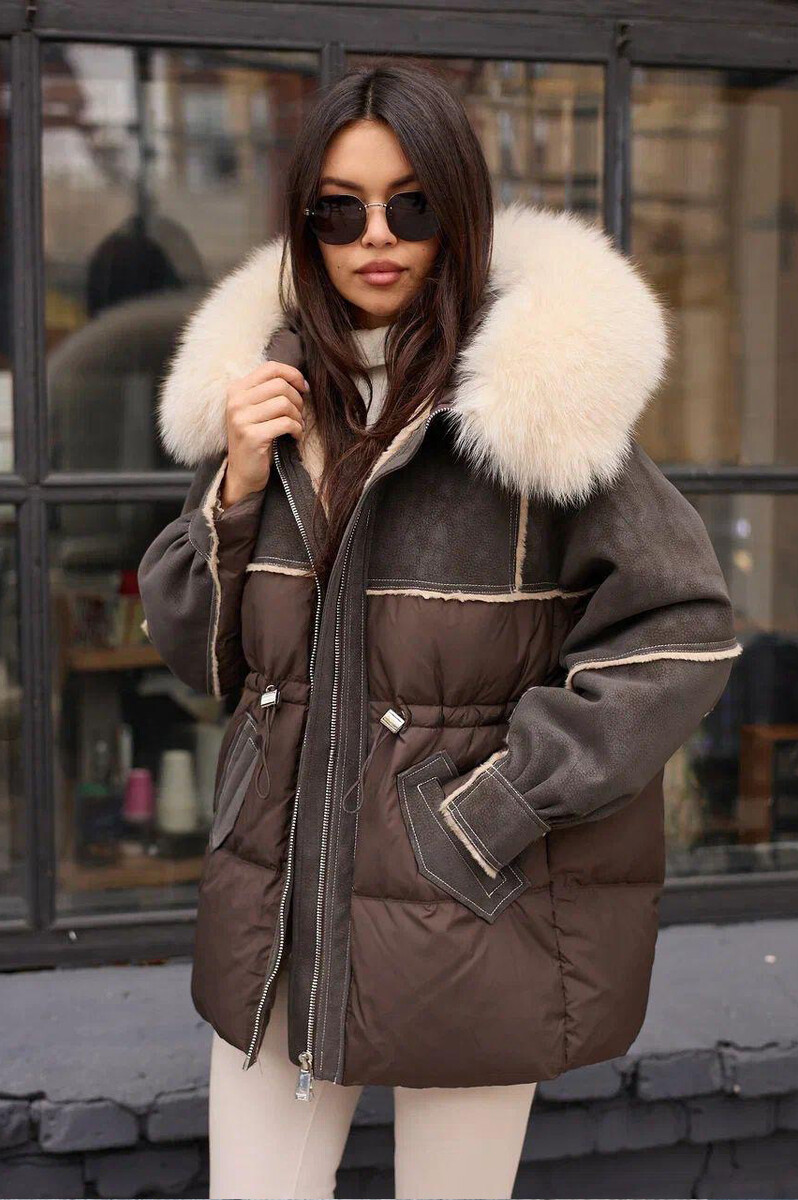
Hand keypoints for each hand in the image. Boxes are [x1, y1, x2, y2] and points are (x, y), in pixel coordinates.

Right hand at [221, 360, 308, 505]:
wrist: (242, 472)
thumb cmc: (256, 438)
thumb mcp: (257, 409)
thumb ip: (270, 391)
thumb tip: (301, 381)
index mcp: (236, 390)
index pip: (270, 368)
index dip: (292, 374)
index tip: (303, 388)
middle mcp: (236, 402)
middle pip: (280, 386)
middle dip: (298, 400)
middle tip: (299, 415)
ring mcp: (241, 419)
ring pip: (285, 404)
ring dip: (298, 417)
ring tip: (297, 427)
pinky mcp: (252, 436)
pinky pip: (286, 423)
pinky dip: (297, 430)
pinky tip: (295, 436)